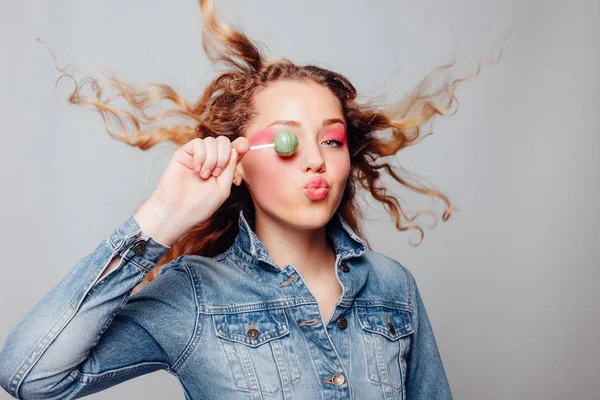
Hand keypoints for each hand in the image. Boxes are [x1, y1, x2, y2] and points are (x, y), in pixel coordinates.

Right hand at [135, 135, 249, 244]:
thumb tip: (236, 149)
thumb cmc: (200, 204)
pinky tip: (195, 169)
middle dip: (224, 156)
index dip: (241, 144)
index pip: (234, 148)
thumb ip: (230, 168)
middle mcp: (210, 159)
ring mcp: (196, 156)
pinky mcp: (184, 153)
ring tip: (204, 175)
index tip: (243, 147)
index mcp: (221, 168)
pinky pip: (198, 143)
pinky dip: (200, 156)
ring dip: (211, 159)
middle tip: (216, 174)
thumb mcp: (223, 188)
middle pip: (223, 141)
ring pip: (211, 141)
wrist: (179, 211)